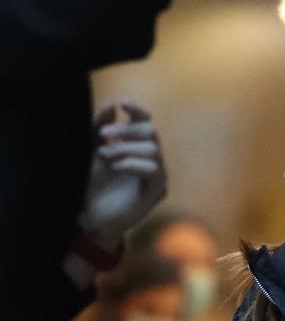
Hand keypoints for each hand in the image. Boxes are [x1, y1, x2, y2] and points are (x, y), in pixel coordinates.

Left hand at [77, 100, 166, 249]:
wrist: (91, 217)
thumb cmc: (93, 184)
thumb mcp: (93, 151)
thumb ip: (101, 129)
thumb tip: (111, 105)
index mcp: (138, 146)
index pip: (146, 122)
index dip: (137, 111)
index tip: (122, 103)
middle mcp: (152, 158)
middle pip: (151, 131)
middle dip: (127, 130)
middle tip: (103, 136)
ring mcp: (157, 175)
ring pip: (153, 149)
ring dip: (126, 149)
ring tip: (105, 155)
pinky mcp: (157, 191)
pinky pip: (153, 169)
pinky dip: (133, 164)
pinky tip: (116, 167)